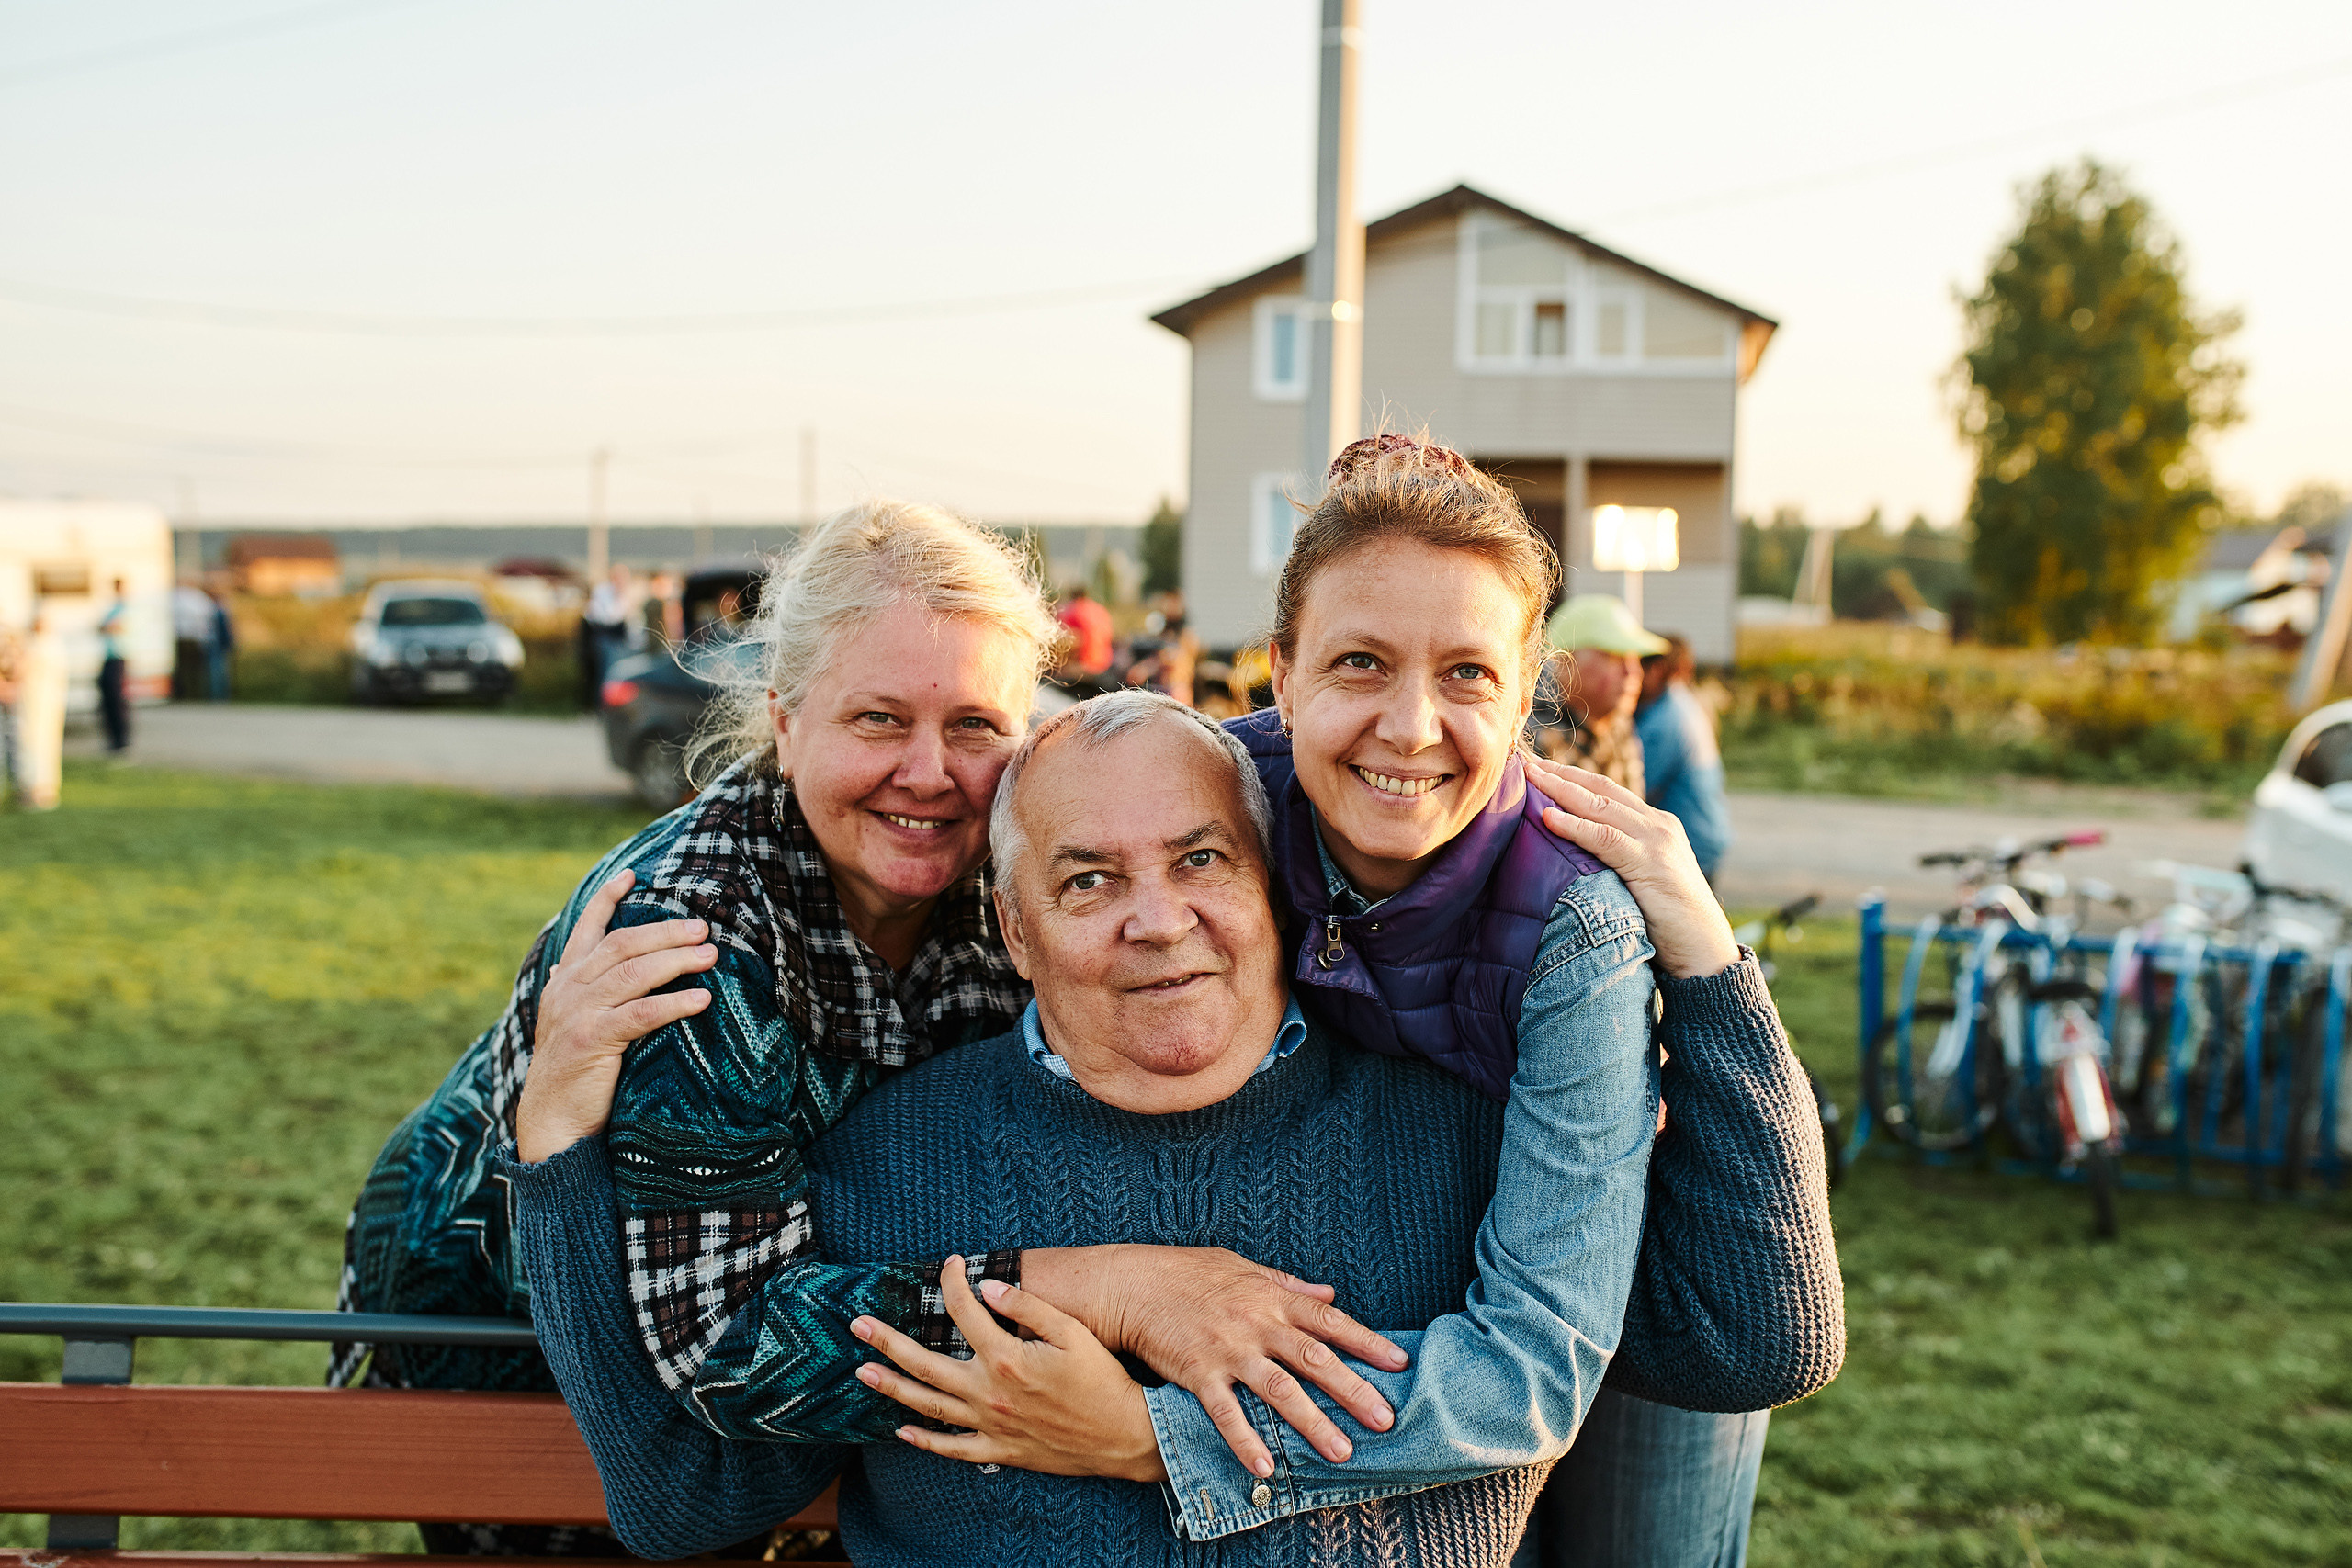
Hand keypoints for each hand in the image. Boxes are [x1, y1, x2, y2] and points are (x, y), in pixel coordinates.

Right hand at [514, 868, 718, 1162]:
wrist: (551, 1124)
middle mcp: (567, 990)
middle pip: (622, 945)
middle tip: (702, 928)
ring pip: (634, 974)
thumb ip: (588, 994)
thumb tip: (604, 966)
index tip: (632, 874)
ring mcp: (577, 1014)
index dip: (606, 898)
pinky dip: (674, 1003)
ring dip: (677, 961)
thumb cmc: (575, 1075)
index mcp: (564, 981)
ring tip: (711, 956)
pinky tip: (702, 1000)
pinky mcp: (590, 1041)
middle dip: (665, 932)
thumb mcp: (575, 1024)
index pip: (587, 928)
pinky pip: (640, 1014)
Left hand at [852, 1257, 1165, 1482]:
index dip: (952, 1283)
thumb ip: (1028, 1307)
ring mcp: (991, 1426)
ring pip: (928, 1406)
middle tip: (857, 1325)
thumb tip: (988, 1287)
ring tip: (863, 1372)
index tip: (949, 1263)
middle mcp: (990, 1393)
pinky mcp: (1000, 1451)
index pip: (963, 1312)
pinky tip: (902, 1430)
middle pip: (924, 1364)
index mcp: (1006, 1358)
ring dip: (892, 1388)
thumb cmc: (1104, 1379)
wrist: (1126, 1435)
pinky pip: (953, 1449)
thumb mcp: (1072, 1332)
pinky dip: (925, 1440)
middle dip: (887, 1341)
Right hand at [1022, 1244, 1405, 1477]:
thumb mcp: (1242, 1267)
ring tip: (1341, 1453)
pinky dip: (1245, 1439)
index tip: (1399, 1363)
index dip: (1367, 1342)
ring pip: (1279, 1389)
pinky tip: (1266, 1467)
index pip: (1330, 1321)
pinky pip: (1225, 1412)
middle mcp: (1256, 1323)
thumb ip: (1287, 1284)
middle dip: (1353, 1391)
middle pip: (1315, 1359)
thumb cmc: (1186, 1273)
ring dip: (1312, 1423)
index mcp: (1271, 1297)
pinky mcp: (1197, 1372)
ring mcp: (1227, 1349)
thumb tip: (1330, 1293)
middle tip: (1386, 1420)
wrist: (1131, 1282)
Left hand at [1523, 757, 1739, 979]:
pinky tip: (1548, 817)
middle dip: (1561, 773)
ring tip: (1529, 777)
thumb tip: (1568, 855)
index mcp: (1655, 826)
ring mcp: (1657, 842)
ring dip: (1561, 789)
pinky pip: (1605, 839)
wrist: (1705, 953)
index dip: (1572, 777)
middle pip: (1601, 790)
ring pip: (1601, 806)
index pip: (1607, 791)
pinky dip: (1575, 826)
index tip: (1539, 768)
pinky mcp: (1651, 865)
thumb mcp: (1639, 881)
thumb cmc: (1668, 925)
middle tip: (1524, 761)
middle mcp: (1658, 825)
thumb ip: (1614, 860)